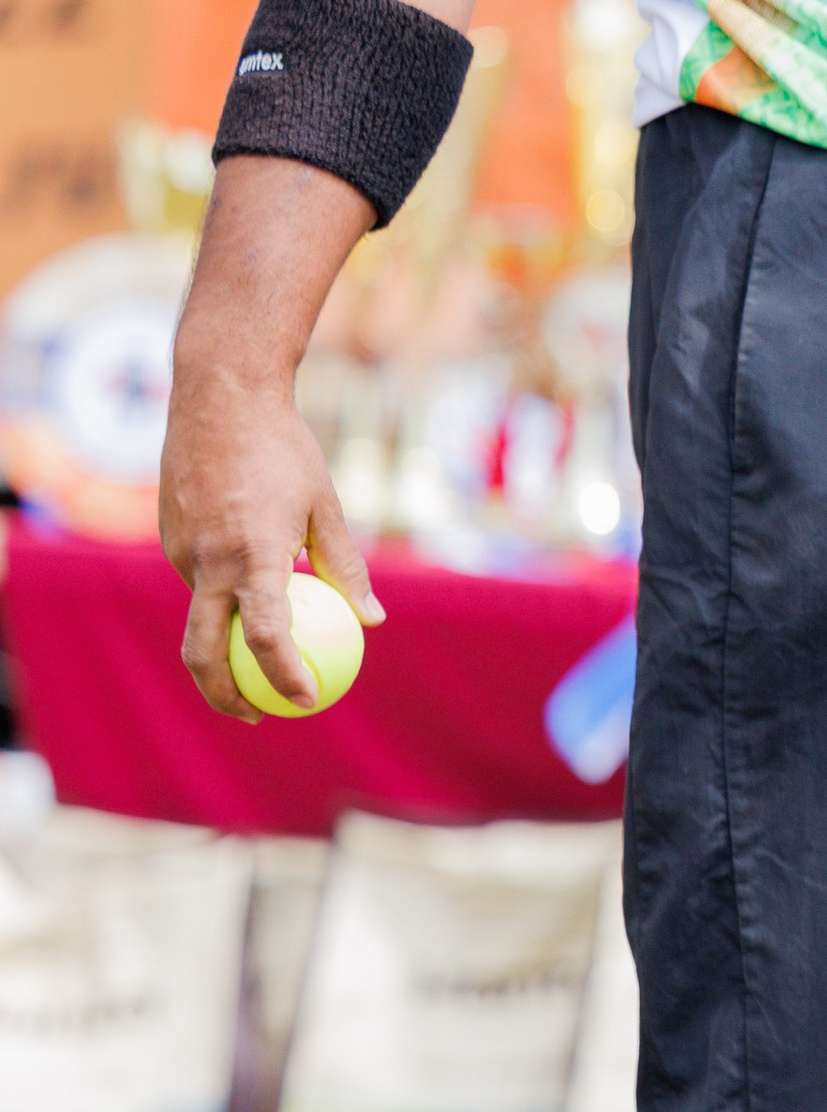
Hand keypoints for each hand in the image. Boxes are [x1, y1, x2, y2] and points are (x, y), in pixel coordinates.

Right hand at [161, 356, 380, 719]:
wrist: (219, 397)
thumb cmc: (285, 449)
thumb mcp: (326, 505)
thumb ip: (346, 566)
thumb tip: (373, 618)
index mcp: (254, 554)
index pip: (265, 637)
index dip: (284, 677)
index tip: (306, 701)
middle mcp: (209, 559)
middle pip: (203, 653)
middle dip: (225, 696)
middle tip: (258, 715)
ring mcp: (181, 550)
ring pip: (198, 615)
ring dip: (222, 645)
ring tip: (256, 662)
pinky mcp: (167, 539)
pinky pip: (195, 582)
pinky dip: (218, 596)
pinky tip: (244, 588)